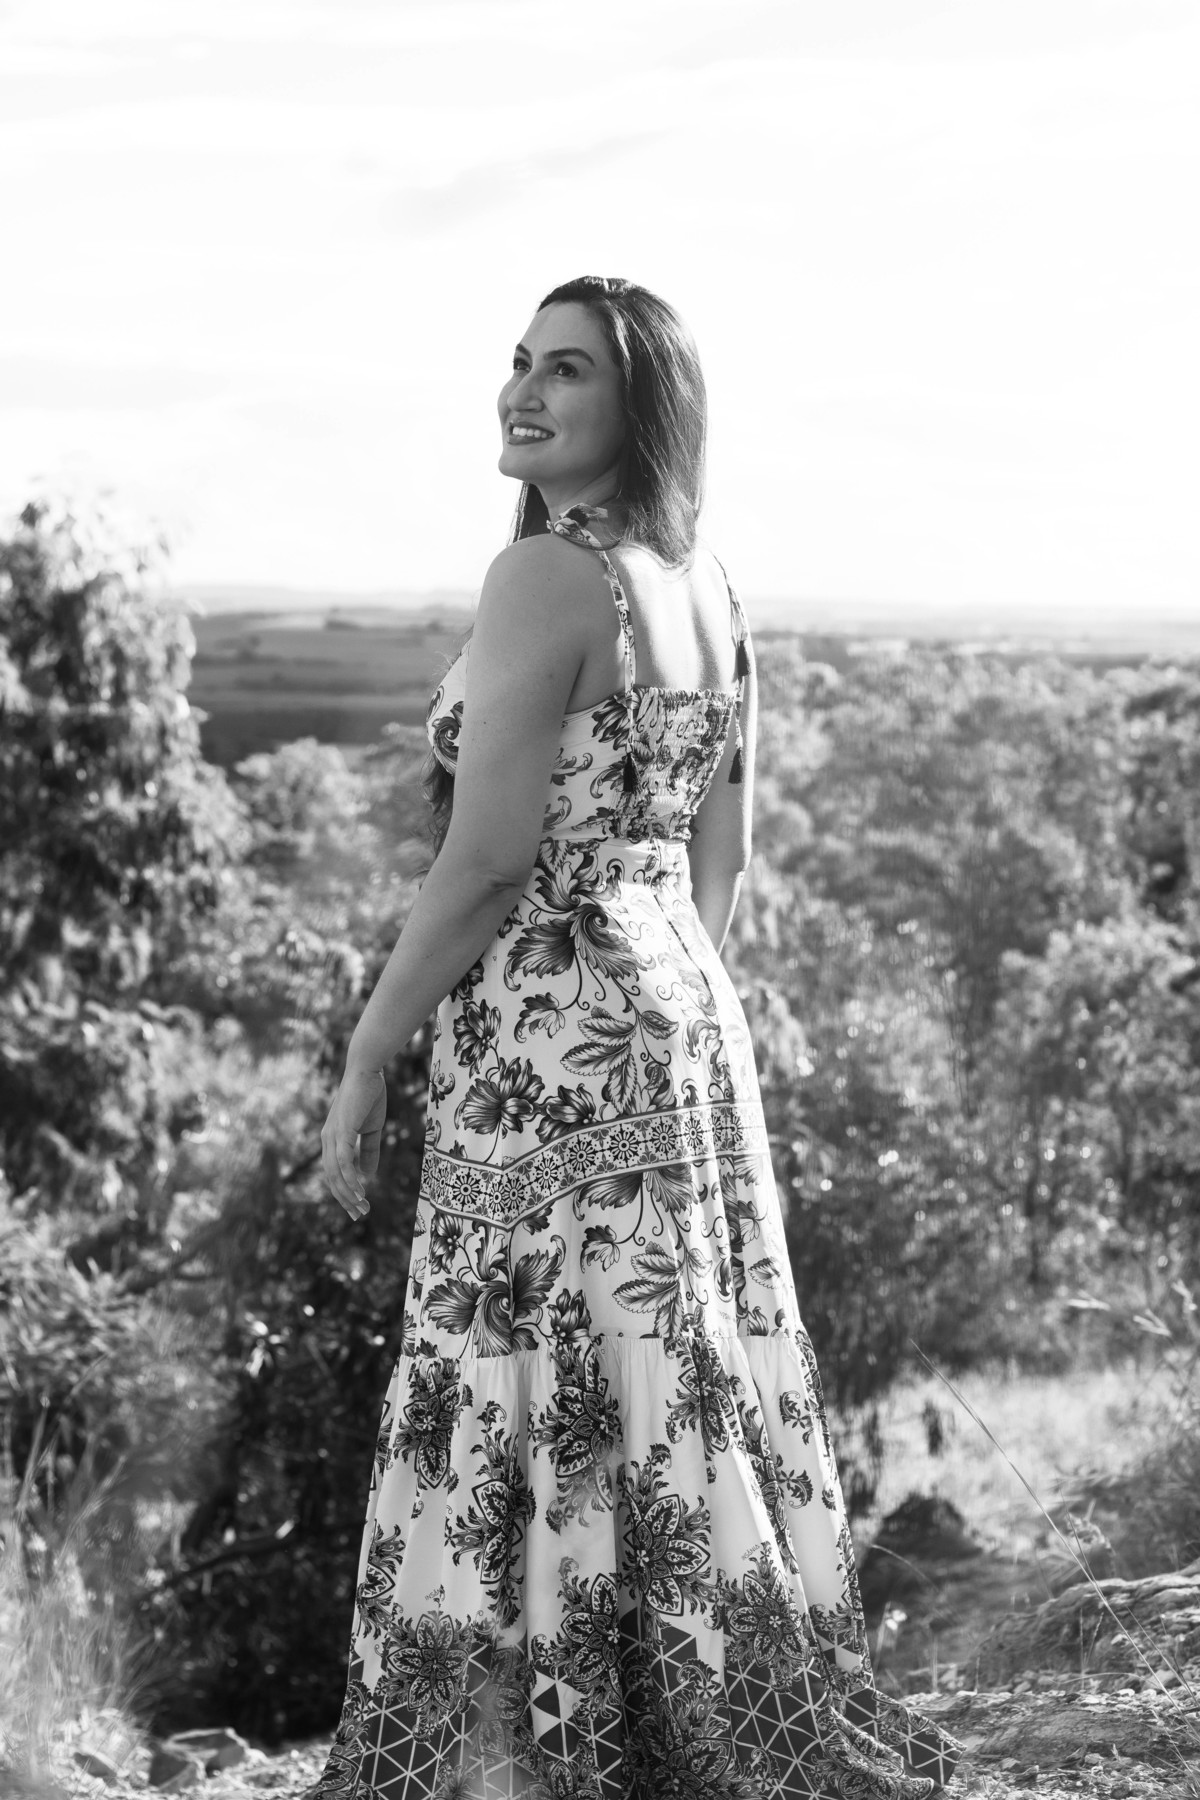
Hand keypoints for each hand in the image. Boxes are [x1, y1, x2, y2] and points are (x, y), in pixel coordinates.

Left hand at [321, 1065, 386, 1218]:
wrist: (367, 1071)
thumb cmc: (369, 1095)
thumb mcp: (371, 1129)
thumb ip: (369, 1151)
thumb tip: (368, 1176)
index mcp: (333, 1139)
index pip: (334, 1173)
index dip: (345, 1192)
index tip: (358, 1207)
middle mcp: (327, 1140)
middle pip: (332, 1179)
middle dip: (346, 1199)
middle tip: (360, 1214)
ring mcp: (332, 1136)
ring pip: (336, 1174)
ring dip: (348, 1193)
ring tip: (361, 1207)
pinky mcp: (342, 1131)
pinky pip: (343, 1161)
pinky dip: (349, 1178)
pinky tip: (360, 1190)